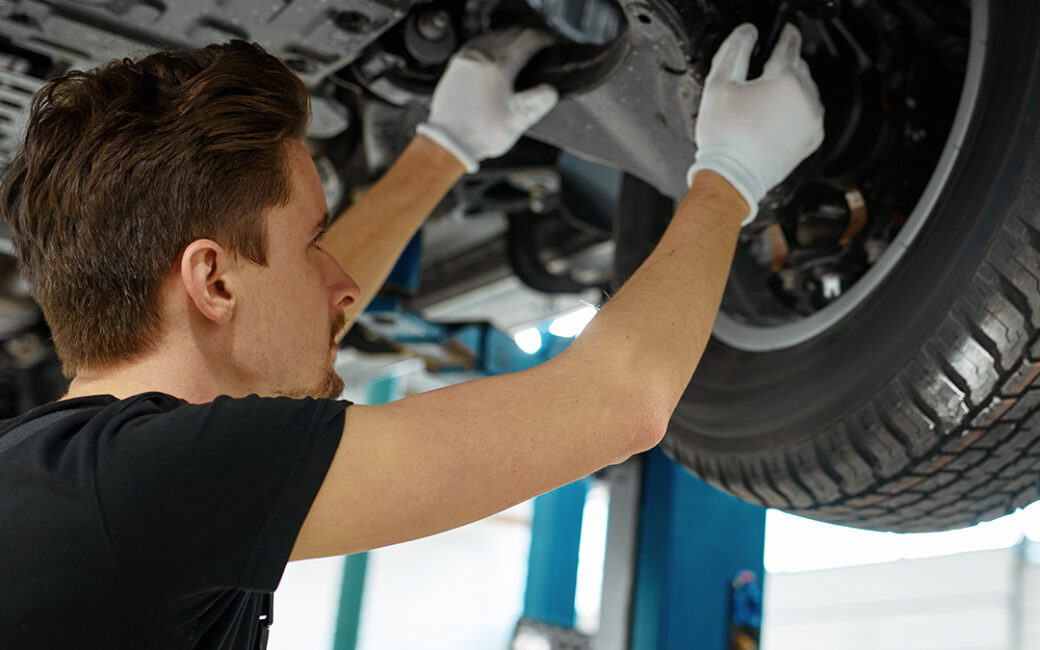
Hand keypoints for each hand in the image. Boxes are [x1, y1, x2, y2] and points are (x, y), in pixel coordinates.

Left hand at [416, 28, 558, 172]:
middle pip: (512, 33)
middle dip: (529, 39)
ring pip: (495, 35)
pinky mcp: (456, 63)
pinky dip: (493, 46)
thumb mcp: (517, 121)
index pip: (529, 39)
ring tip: (521, 53)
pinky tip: (497, 60)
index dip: (545, 40)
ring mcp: (466, 57)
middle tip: (539, 49)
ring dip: (510, 40)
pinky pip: (479, 44)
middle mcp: (481, 55)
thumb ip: (538, 103)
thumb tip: (552, 91)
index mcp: (499, 66)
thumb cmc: (480, 134)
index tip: (551, 44)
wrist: (449, 141)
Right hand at [687, 23, 824, 224]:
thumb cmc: (724, 136)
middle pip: (799, 67)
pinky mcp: (812, 139)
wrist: (732, 178)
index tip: (785, 30)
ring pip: (807, 90)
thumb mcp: (718, 85)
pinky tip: (776, 117)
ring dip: (792, 88)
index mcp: (784, 80)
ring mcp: (812, 120)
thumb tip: (747, 32)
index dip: (785, 34)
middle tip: (764, 72)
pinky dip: (797, 110)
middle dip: (784, 66)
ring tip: (768, 99)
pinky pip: (810, 114)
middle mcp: (805, 98)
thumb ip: (734, 50)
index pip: (789, 45)